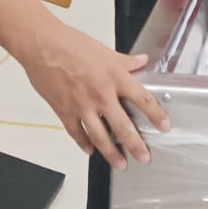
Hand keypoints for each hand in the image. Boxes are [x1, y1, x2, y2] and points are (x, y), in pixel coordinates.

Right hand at [21, 17, 170, 167]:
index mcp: (115, 76)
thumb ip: (125, 61)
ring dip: (112, 153)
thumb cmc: (71, 44)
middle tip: (144, 157)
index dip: (156, 115)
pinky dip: (84, 144)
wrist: (42, 46)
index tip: (164, 126)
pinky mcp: (64, 111)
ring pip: (100, 136)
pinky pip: (77, 133)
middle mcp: (101, 94)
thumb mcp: (105, 50)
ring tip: (121, 164)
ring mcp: (82, 105)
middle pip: (123, 126)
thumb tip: (141, 61)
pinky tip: (90, 150)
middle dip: (136, 145)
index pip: (142, 99)